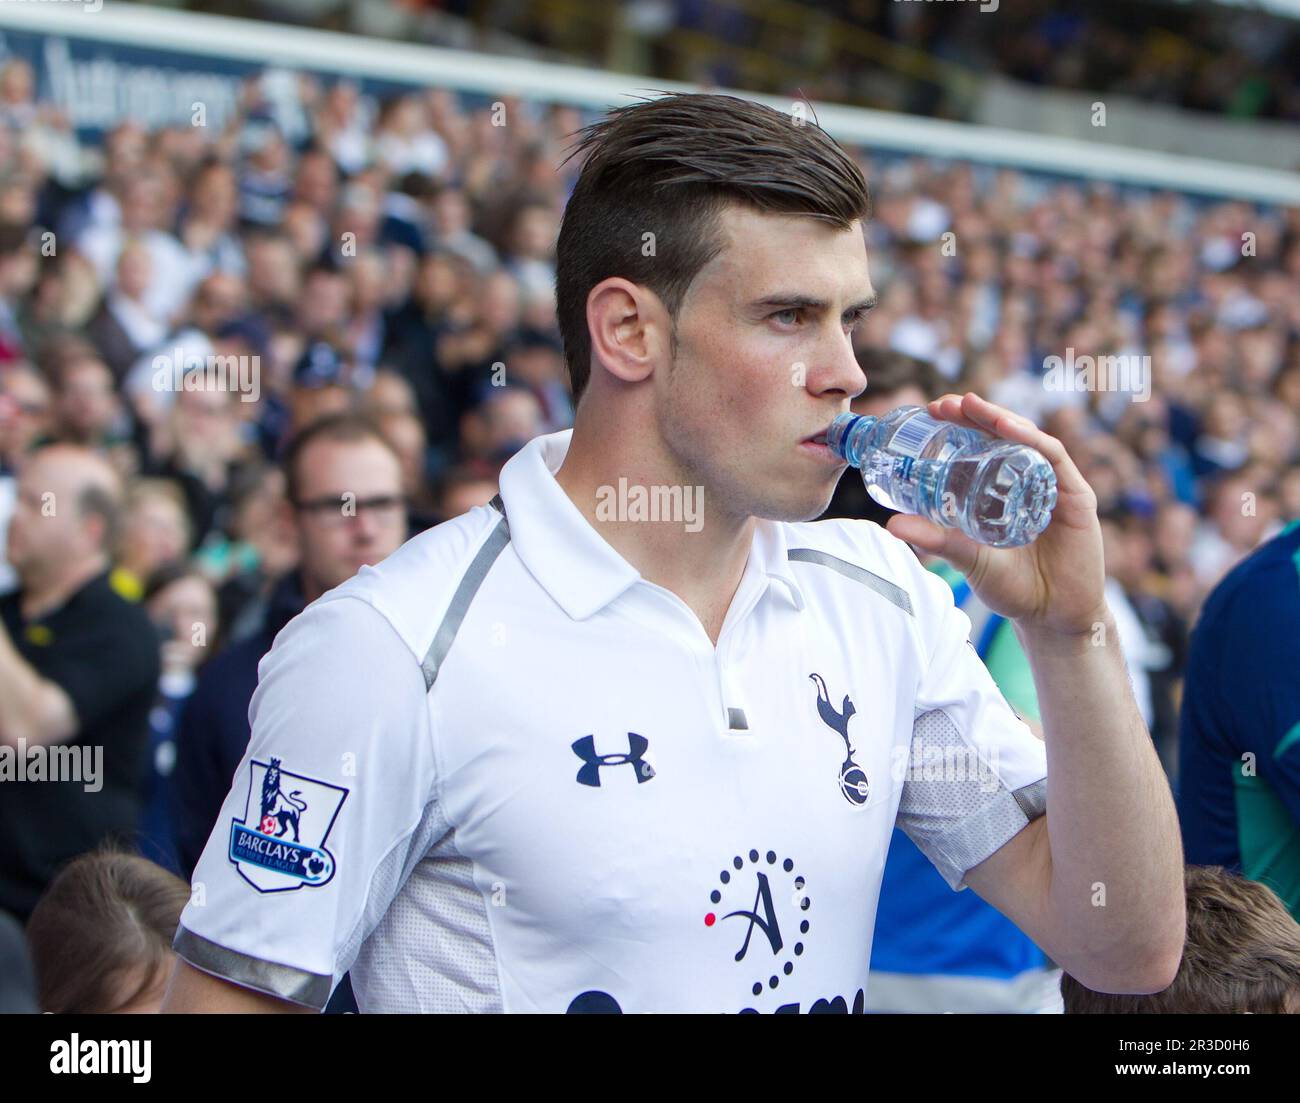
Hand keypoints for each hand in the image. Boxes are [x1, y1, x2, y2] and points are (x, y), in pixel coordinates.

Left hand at [884, 392, 1107, 636]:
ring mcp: (1055, 486)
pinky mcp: (1077, 497)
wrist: (1053, 618)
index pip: (982, 447)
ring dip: (999, 419)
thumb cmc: (1012, 587)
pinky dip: (1032, 440)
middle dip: (974, 414)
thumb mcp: (967, 558)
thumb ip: (935, 540)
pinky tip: (1009, 429)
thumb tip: (890, 524)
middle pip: (1004, 436)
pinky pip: (1054, 458)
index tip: (931, 413)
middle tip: (944, 404)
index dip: (959, 426)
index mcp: (1004, 489)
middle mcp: (1030, 480)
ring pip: (1028, 440)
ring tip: (970, 406)